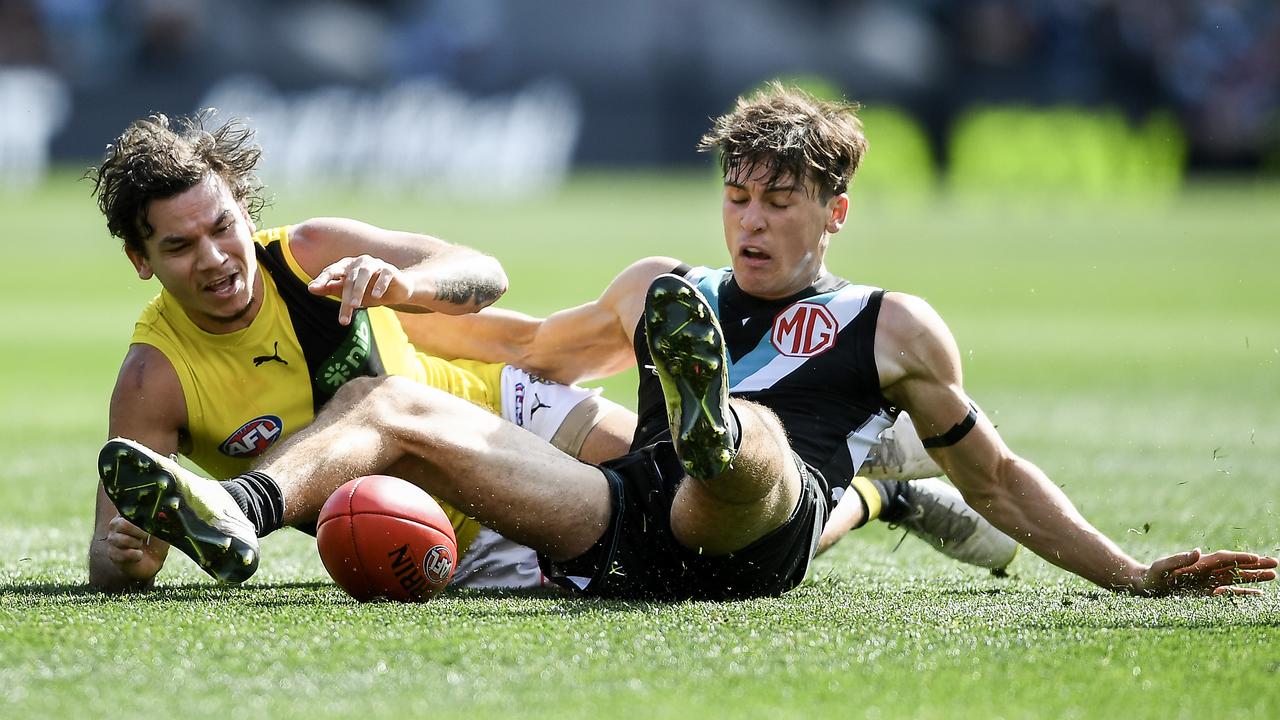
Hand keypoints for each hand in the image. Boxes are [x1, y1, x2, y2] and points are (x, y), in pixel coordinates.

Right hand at [102, 515, 166, 581]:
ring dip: (137, 544)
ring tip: (141, 546)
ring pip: (123, 539)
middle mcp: (116, 525)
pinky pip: (123, 554)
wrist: (154, 562)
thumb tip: (161, 513)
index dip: (140, 518)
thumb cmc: (156, 542)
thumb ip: (159, 519)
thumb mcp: (161, 529)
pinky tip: (139, 555)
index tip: (149, 524)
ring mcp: (112, 539)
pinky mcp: (112, 554)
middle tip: (146, 536)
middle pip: (123, 524)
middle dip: (139, 532)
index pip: (127, 509)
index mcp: (127, 514)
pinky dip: (135, 555)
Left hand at [308, 255, 413, 324]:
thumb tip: (310, 288)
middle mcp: (360, 262)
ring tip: (355, 306)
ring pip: (364, 275)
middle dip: (345, 299)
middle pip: (349, 279)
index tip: (313, 288)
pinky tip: (376, 296)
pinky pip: (384, 275)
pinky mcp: (390, 270)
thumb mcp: (349, 292)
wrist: (397, 291)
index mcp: (347, 266)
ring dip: (358, 290)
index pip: (332, 271)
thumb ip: (331, 288)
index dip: (323, 279)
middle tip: (343, 319)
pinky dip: (379, 285)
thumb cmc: (369, 291)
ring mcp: (376, 264)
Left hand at [1135, 548, 1277, 596]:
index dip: (1240, 558)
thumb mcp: (1162, 566)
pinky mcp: (1208, 592)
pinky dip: (1244, 592)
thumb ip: (1179, 559)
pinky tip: (1259, 594)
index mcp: (1199, 562)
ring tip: (1274, 575)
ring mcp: (1210, 581)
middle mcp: (1208, 570)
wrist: (1146, 585)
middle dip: (1255, 564)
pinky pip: (1230, 591)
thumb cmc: (1153, 575)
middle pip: (1236, 565)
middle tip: (1276, 563)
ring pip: (1237, 578)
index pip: (1225, 558)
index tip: (1257, 558)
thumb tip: (1198, 551)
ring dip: (1255, 577)